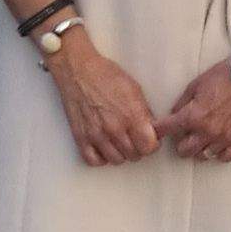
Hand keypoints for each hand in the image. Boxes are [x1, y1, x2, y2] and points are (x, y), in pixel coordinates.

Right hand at [46, 35, 161, 166]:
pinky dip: (101, 157)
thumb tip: (152, 129)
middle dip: (138, 148)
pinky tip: (104, 147)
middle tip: (135, 138)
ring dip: (121, 153)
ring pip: (116, 160)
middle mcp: (114, 129)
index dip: (152, 143)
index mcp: (131, 115)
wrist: (78, 70)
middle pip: (134, 155)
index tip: (150, 138)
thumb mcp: (134, 89)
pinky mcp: (81, 137)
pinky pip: (94, 161)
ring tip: (120, 141)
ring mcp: (96, 135)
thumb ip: (145, 113)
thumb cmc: (106, 75)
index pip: (149, 146)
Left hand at [158, 56, 230, 163]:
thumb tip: (173, 117)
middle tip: (184, 133)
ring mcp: (224, 138)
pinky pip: (224, 157)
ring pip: (202, 156)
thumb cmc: (223, 77)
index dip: (159, 130)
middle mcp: (207, 131)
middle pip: (183, 151)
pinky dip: (217, 152)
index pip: (167, 130)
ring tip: (201, 137)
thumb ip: (181, 104)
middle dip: (180, 142)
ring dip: (199, 148)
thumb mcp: (194, 86)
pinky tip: (216, 143)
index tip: (158, 131)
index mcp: (193, 116)